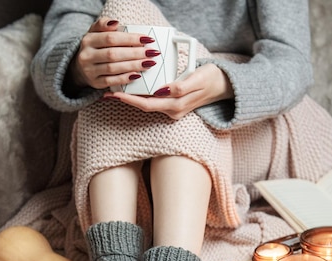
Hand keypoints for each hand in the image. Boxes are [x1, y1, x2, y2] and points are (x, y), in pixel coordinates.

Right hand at [70, 17, 159, 89]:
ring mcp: (90, 71)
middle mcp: (87, 55)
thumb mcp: (95, 32)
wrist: (79, 67)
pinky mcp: (95, 83)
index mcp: (88, 40)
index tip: (147, 39)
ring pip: (113, 68)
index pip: (111, 38)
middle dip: (134, 53)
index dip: (130, 38)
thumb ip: (104, 24)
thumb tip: (116, 23)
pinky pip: (111, 81)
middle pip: (113, 54)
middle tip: (151, 52)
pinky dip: (125, 78)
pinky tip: (137, 75)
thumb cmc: (94, 47)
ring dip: (133, 66)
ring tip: (149, 63)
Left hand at [102, 63, 233, 119]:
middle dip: (126, 100)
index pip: (148, 104)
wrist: (223, 86)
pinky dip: (142, 97)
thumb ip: (182, 86)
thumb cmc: (210, 78)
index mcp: (177, 105)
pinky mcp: (174, 106)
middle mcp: (173, 111)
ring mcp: (174, 110)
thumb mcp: (199, 78)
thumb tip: (165, 90)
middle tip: (108, 93)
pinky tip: (133, 90)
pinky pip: (154, 103)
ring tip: (116, 90)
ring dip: (132, 99)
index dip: (130, 99)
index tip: (115, 93)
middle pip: (144, 107)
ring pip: (148, 106)